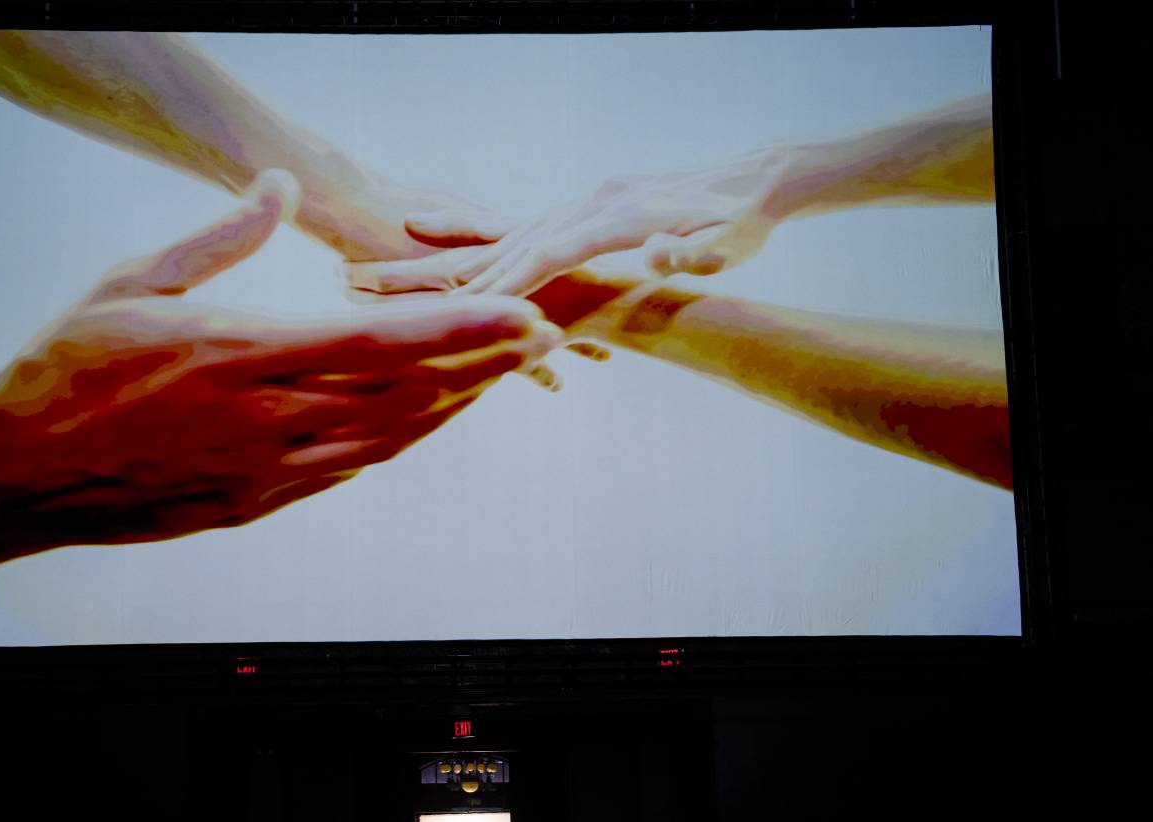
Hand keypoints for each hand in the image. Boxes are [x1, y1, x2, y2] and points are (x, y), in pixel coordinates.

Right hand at [0, 170, 559, 615]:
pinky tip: (427, 420)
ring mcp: (267, 469)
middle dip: (484, 363)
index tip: (524, 314)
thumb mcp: (133, 280)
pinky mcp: (257, 502)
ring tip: (501, 375)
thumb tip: (277, 187)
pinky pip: (350, 468)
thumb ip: (220, 236)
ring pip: (389, 436)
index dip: (465, 328)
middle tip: (541, 337)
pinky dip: (399, 439)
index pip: (383, 339)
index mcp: (243, 353)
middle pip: (407, 391)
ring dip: (454, 404)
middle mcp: (270, 417)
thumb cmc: (66, 368)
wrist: (17, 475)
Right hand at [344, 148, 798, 297]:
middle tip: (398, 290)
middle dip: (454, 270)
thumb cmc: (742, 222)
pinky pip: (528, 231)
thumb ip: (687, 250)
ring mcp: (585, 202)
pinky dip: (486, 243)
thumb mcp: (726, 243)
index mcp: (615, 215)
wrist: (753, 182)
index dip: (507, 281)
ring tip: (406, 276)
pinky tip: (454, 259)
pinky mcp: (587, 207)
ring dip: (460, 259)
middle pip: (511, 241)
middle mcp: (590, 203)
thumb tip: (658, 252)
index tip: (464, 307)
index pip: (549, 252)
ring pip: (510, 234)